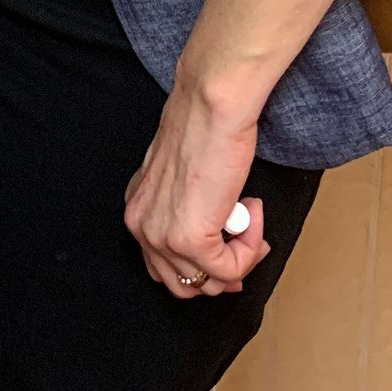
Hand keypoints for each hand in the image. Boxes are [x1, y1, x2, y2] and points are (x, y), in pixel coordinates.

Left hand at [124, 81, 268, 301]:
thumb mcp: (182, 178)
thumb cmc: (202, 127)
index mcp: (138, 212)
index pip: (165, 269)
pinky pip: (231, 268)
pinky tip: (253, 211)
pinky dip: (251, 247)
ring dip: (242, 255)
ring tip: (252, 218)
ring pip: (212, 281)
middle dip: (224, 272)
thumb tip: (216, 246)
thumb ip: (189, 212)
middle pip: (186, 285)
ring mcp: (163, 237)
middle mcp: (142, 228)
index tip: (232, 254)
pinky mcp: (191, 240)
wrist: (210, 105)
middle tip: (251, 247)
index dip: (203, 269)